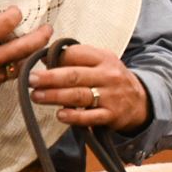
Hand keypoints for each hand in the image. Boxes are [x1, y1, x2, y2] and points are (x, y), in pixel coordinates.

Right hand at [0, 0, 54, 129]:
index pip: (8, 23)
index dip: (16, 14)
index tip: (17, 11)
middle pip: (26, 47)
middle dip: (42, 36)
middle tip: (49, 29)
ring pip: (19, 67)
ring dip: (28, 56)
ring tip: (35, 48)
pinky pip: (3, 81)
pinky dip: (6, 73)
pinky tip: (6, 66)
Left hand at [29, 42, 151, 132]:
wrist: (140, 101)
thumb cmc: (111, 80)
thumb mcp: (100, 63)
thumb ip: (76, 59)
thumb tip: (44, 57)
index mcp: (103, 58)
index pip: (78, 54)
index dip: (57, 57)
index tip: (37, 62)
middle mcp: (108, 75)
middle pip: (75, 75)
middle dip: (50, 78)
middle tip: (30, 79)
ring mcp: (110, 96)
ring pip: (79, 95)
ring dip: (55, 96)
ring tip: (36, 96)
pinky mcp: (111, 115)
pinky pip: (90, 117)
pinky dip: (74, 116)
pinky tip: (60, 115)